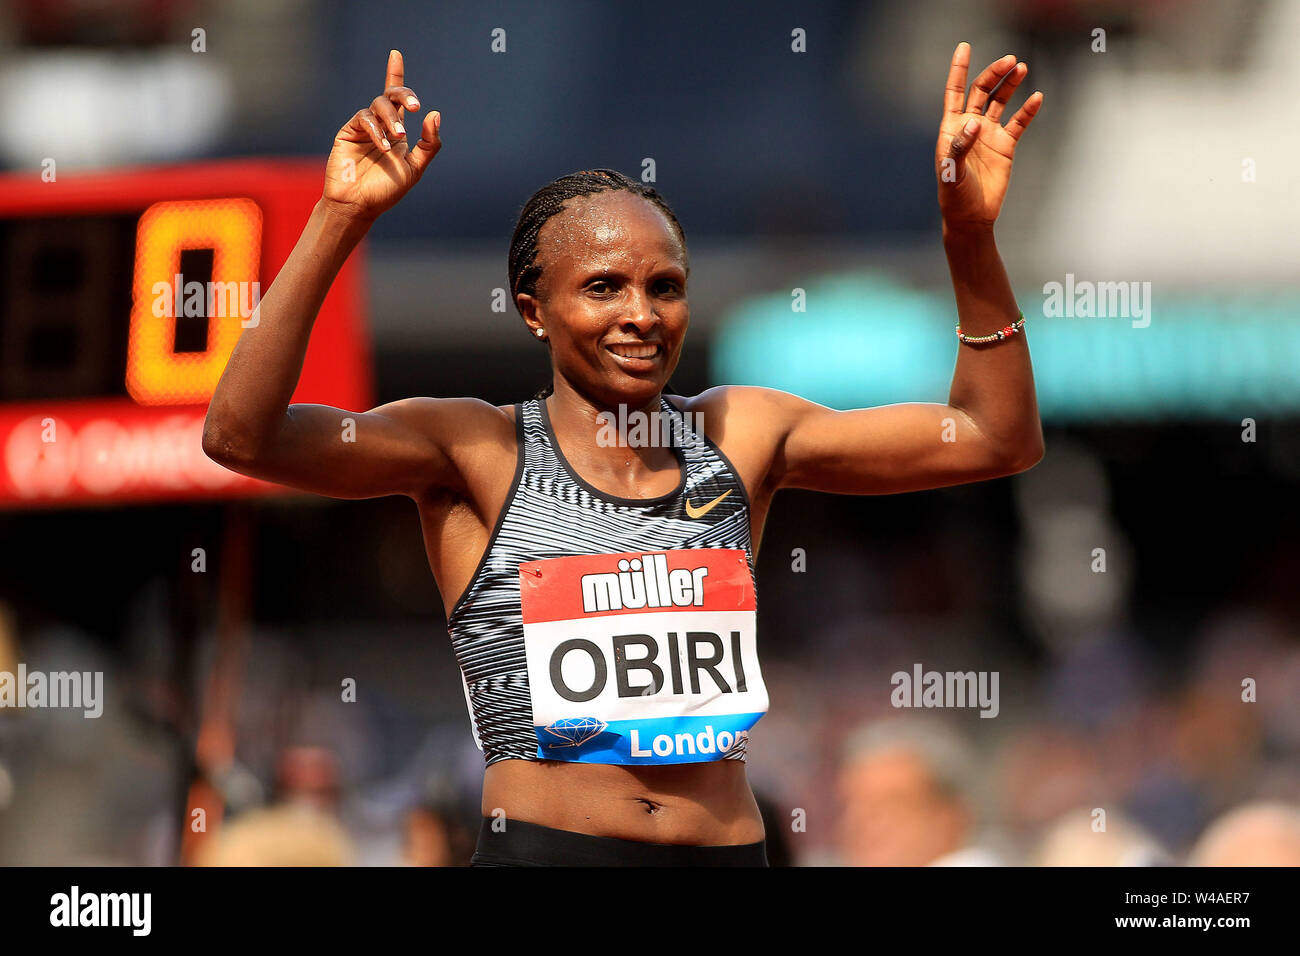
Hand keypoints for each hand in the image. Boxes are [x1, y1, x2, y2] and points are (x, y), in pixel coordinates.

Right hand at [322, 50, 441, 220]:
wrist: (360, 205)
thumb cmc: (386, 190)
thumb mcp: (415, 168)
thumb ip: (429, 144)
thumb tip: (435, 114)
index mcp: (397, 131)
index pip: (397, 99)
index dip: (395, 74)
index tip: (395, 54)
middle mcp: (380, 125)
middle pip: (390, 96)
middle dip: (403, 95)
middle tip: (415, 107)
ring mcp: (363, 127)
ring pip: (378, 106)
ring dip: (391, 119)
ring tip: (399, 137)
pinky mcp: (348, 132)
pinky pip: (364, 119)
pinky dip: (376, 130)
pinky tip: (383, 147)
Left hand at [936, 43, 1041, 232]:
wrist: (972, 216)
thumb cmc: (955, 196)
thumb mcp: (951, 172)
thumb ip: (960, 146)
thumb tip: (973, 122)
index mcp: (952, 129)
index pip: (955, 92)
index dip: (959, 70)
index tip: (964, 48)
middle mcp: (970, 127)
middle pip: (982, 91)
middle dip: (994, 74)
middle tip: (1010, 61)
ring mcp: (989, 134)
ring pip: (1001, 101)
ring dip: (1010, 84)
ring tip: (1021, 69)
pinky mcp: (1006, 145)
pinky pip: (1019, 123)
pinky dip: (1028, 110)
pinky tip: (1036, 97)